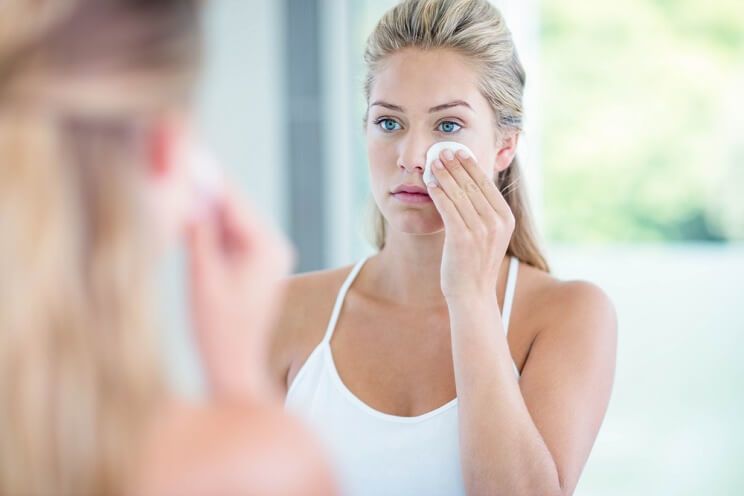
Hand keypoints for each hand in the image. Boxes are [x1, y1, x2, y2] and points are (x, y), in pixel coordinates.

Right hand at [186, 186, 293, 402]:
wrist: (232, 365)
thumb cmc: (219, 329)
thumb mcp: (203, 277)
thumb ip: (199, 234)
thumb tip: (190, 197)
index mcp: (268, 248)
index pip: (235, 203)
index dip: (209, 180)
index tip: (187, 155)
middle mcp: (272, 247)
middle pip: (233, 209)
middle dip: (204, 191)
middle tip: (176, 167)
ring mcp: (264, 256)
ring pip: (228, 222)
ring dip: (203, 209)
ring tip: (175, 187)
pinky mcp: (252, 265)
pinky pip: (228, 237)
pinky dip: (207, 229)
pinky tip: (184, 217)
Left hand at [426, 149, 514, 300]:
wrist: (472, 295)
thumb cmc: (475, 264)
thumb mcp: (488, 235)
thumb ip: (484, 212)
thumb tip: (469, 185)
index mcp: (506, 219)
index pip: (486, 185)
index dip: (471, 166)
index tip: (459, 152)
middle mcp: (497, 222)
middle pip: (472, 185)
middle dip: (456, 165)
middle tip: (442, 151)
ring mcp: (481, 230)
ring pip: (459, 194)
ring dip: (445, 175)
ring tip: (433, 162)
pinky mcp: (462, 238)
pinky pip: (448, 208)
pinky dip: (438, 193)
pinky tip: (430, 184)